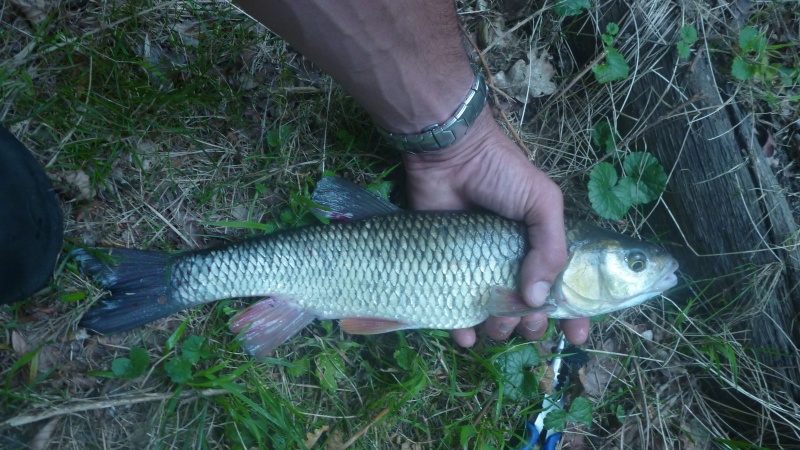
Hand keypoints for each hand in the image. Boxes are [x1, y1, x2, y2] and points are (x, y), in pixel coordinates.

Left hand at [403, 108, 589, 345]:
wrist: (449, 157)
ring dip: (502, 328)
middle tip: (527, 319)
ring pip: (497, 317)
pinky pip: (457, 313)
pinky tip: (467, 335)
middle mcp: (514, 264)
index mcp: (542, 248)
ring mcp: (480, 270)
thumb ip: (551, 248)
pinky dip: (463, 330)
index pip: (568, 291)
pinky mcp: (448, 271)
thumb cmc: (501, 173)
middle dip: (534, 324)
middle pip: (532, 311)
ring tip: (498, 320)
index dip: (576, 316)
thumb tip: (539, 298)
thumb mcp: (542, 202)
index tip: (576, 337)